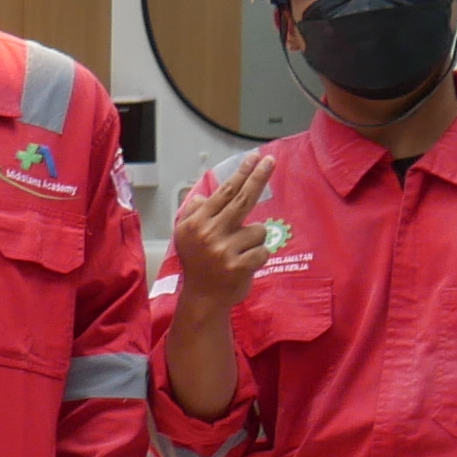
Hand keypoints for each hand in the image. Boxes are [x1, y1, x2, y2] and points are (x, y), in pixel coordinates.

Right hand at [170, 150, 278, 307]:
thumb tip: (205, 196)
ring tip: (239, 252)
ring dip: (255, 240)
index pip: (223, 193)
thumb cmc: (198, 263)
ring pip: (258, 230)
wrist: (203, 299)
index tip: (254, 157)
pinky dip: (258, 256)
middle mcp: (208, 234)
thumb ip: (194, 213)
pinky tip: (244, 264)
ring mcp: (224, 250)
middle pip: (242, 200)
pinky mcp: (239, 266)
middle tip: (270, 160)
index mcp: (195, 223)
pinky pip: (263, 251)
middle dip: (257, 178)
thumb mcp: (186, 236)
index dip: (240, 174)